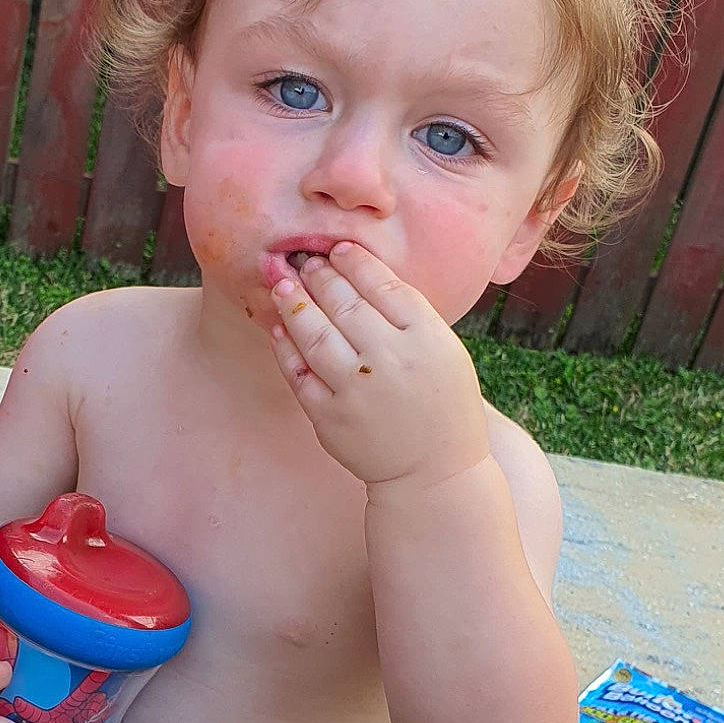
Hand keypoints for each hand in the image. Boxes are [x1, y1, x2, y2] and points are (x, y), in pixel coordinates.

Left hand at [266, 244, 489, 488]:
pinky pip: (299, 373)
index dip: (355, 263)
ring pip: (315, 334)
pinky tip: (278, 328)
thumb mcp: (444, 352)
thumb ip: (409, 316)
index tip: (338, 250)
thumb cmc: (441, 404)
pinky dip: (285, 347)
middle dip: (319, 277)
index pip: (384, 286)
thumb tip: (358, 273)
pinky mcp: (330, 417)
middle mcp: (391, 360)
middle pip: (346, 304)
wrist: (434, 473)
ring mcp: (357, 389)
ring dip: (294, 304)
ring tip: (282, 284)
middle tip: (305, 262)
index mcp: (427, 338)